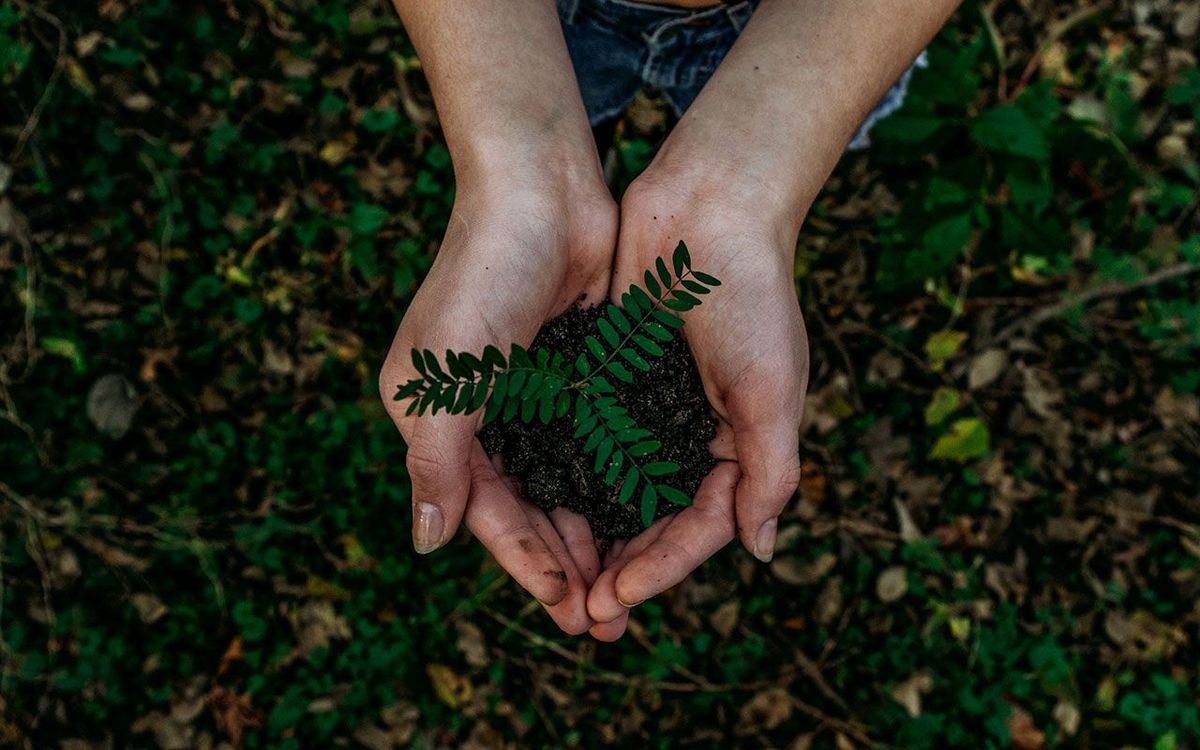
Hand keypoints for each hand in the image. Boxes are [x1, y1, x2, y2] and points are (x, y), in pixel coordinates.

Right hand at [380, 163, 616, 634]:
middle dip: (565, 565)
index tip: (568, 611)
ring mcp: (533, 395)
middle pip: (528, 509)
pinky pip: (596, 444)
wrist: (541, 190)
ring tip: (627, 585)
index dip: (526, 565)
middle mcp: (484, 415)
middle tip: (606, 619)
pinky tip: (643, 517)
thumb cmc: (482, 277)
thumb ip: (436, 463)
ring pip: (566, 485)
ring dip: (593, 534)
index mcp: (440, 421)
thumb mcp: (444, 378)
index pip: (486, 513)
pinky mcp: (577, 373)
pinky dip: (614, 482)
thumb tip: (427, 545)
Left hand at [585, 164, 808, 637]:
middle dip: (619, 568)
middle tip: (580, 614)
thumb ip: (770, 471)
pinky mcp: (609, 376)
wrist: (710, 206)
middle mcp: (690, 434)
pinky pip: (585, 438)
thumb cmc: (752, 296)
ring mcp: (647, 407)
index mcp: (737, 445)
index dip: (660, 568)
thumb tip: (760, 551)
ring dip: (587, 534)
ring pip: (612, 488)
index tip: (615, 599)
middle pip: (651, 520)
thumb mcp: (773, 389)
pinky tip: (534, 504)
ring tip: (554, 578)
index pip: (698, 527)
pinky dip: (565, 474)